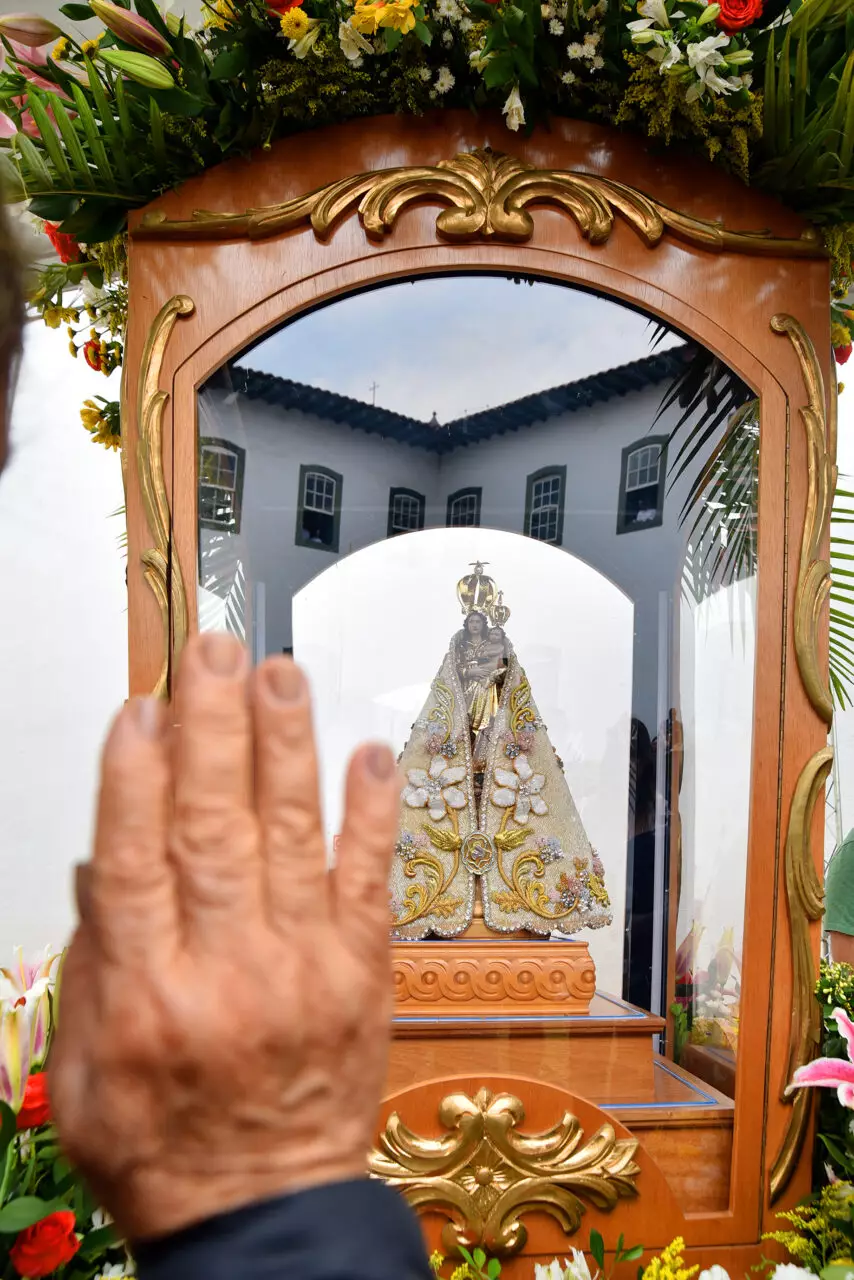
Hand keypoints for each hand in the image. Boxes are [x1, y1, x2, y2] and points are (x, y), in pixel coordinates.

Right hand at [50, 634, 400, 1240]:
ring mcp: (303, 967)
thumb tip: (101, 863)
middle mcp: (228, 971)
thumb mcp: (86, 1074)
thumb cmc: (167, 1148)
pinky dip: (370, 814)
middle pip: (215, 826)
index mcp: (148, 997)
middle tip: (216, 652)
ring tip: (282, 673)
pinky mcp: (360, 972)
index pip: (137, 863)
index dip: (137, 779)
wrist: (265, 1215)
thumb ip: (93, 965)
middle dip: (215, 728)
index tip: (143, 710)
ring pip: (291, 836)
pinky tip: (368, 753)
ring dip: (286, 746)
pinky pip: (368, 880)